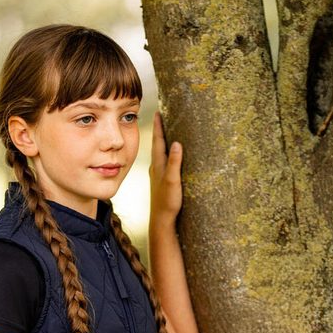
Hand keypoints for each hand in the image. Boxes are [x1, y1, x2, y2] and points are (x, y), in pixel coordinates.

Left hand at [150, 111, 181, 225]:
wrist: (161, 221)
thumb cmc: (167, 202)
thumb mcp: (173, 181)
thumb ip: (174, 162)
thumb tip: (176, 143)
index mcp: (158, 164)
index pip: (158, 140)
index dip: (158, 126)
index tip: (157, 111)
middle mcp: (156, 168)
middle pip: (158, 144)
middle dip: (160, 130)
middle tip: (161, 116)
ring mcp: (158, 176)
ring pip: (160, 154)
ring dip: (163, 142)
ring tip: (167, 133)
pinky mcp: (162, 183)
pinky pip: (163, 163)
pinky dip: (166, 155)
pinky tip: (169, 158)